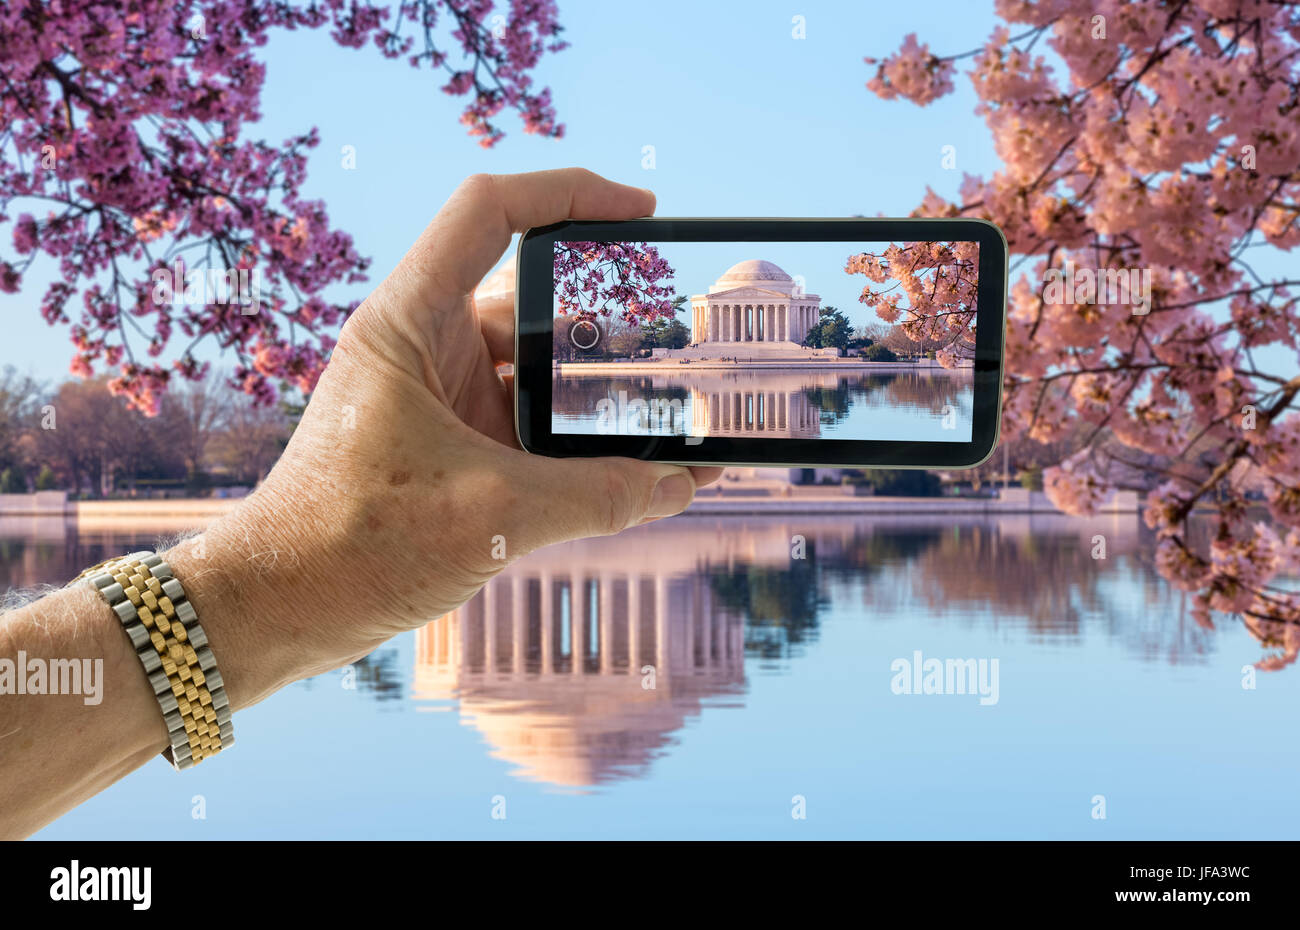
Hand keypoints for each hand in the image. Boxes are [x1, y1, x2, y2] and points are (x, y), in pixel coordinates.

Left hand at [168, 169, 721, 706]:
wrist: (279, 609)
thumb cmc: (349, 545)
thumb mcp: (492, 513)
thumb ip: (597, 495)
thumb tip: (682, 483)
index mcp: (408, 323)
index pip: (490, 211)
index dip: (570, 193)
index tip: (641, 211)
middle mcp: (423, 347)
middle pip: (527, 299)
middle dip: (601, 318)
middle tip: (670, 337)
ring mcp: (437, 397)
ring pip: (531, 368)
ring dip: (591, 389)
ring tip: (664, 408)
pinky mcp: (448, 445)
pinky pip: (524, 422)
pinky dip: (573, 438)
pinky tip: (627, 464)